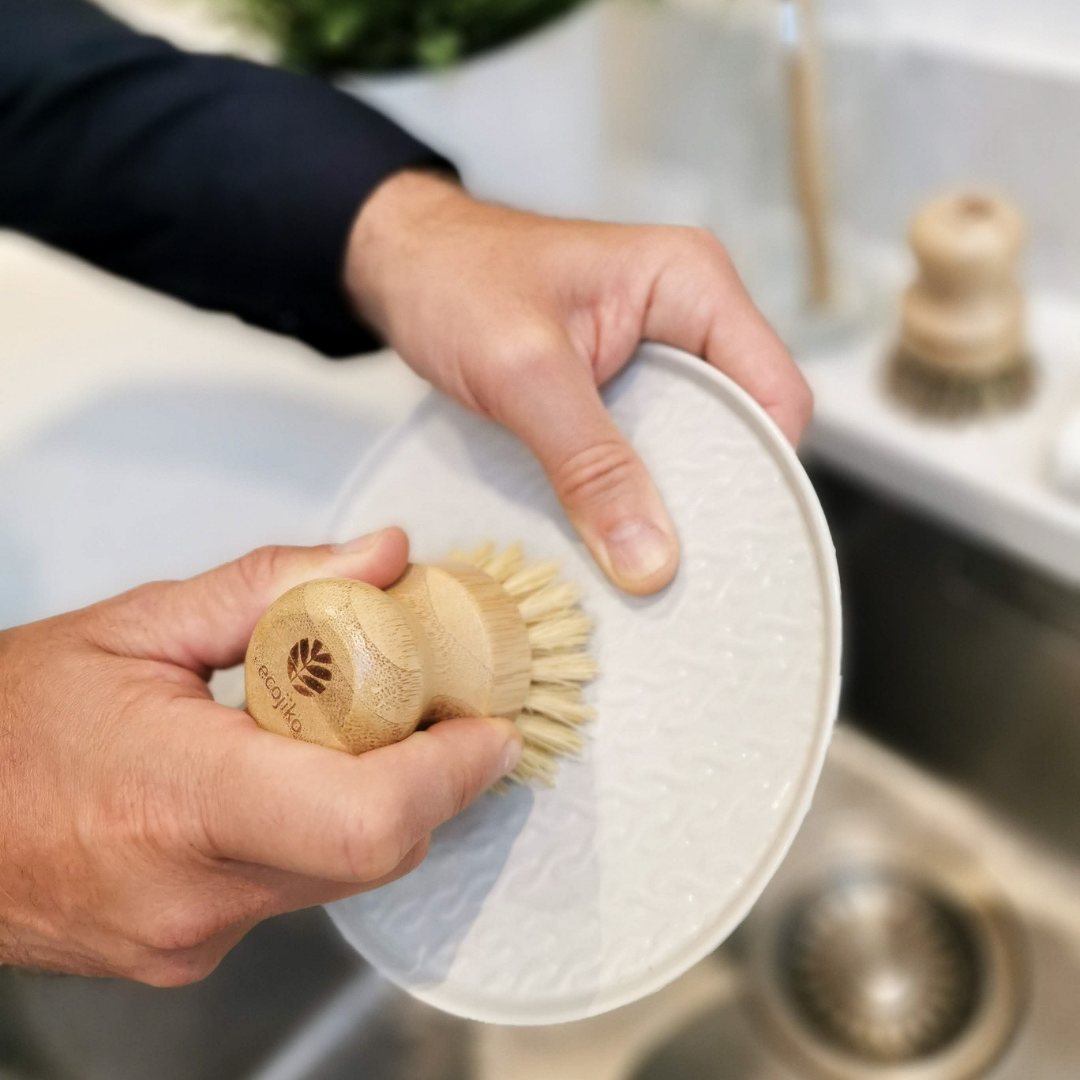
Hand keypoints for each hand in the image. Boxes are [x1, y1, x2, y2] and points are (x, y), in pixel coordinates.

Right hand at [0, 528, 520, 983]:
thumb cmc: (8, 723)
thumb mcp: (137, 625)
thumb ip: (273, 585)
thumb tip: (382, 557)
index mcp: (181, 798)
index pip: (368, 818)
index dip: (451, 772)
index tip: (487, 726)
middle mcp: (194, 894)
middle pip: (379, 848)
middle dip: (431, 777)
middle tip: (439, 706)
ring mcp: (191, 938)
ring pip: (346, 873)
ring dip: (380, 799)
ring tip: (360, 726)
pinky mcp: (189, 954)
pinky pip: (299, 890)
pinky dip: (325, 829)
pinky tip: (298, 774)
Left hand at [346, 170, 812, 595]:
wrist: (402, 266)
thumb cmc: (456, 280)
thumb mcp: (524, 373)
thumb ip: (590, 465)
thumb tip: (651, 559)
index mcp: (692, 283)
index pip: (775, 393)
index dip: (766, 471)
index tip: (731, 541)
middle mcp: (689, 317)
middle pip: (742, 426)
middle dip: (718, 494)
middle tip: (688, 568)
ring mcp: (657, 354)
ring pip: (695, 445)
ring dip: (671, 499)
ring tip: (647, 560)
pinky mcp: (621, 386)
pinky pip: (649, 449)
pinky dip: (633, 491)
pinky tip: (613, 530)